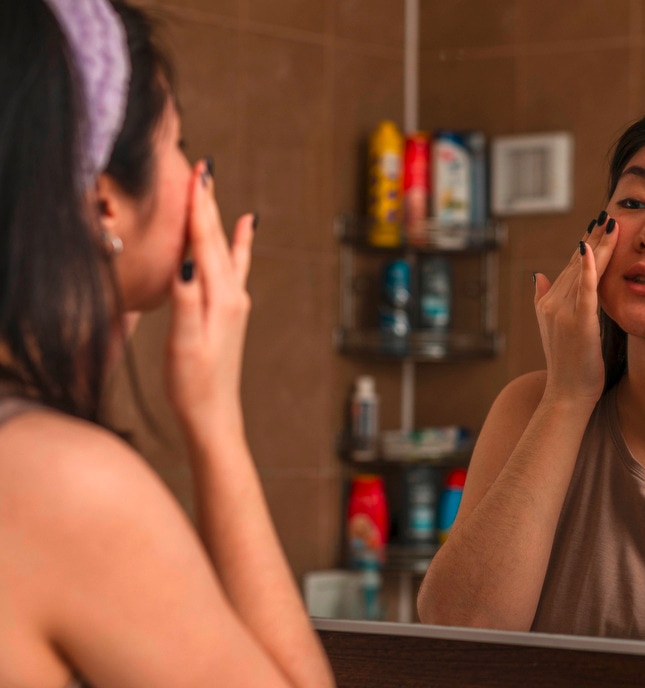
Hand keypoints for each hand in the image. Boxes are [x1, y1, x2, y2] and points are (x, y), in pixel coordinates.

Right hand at [165, 159, 254, 439]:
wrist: (213, 415)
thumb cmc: (194, 385)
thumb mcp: (185, 345)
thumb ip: (187, 302)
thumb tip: (188, 264)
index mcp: (220, 296)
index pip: (205, 241)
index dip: (197, 205)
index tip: (194, 171)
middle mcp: (233, 293)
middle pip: (216, 238)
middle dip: (206, 201)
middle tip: (201, 165)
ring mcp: (234, 301)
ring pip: (223, 246)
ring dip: (216, 215)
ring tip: (211, 185)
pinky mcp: (230, 309)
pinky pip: (235, 264)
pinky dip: (238, 242)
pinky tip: (245, 227)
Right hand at [532, 213, 618, 407]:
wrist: (566, 396)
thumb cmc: (569, 368)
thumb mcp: (553, 330)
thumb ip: (543, 300)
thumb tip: (537, 275)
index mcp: (549, 303)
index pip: (570, 267)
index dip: (586, 245)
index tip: (599, 224)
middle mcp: (552, 304)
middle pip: (576, 263)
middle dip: (594, 238)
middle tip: (610, 213)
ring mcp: (563, 313)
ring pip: (582, 271)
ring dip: (598, 245)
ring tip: (612, 223)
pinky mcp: (578, 323)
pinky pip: (584, 290)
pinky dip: (588, 268)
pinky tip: (593, 249)